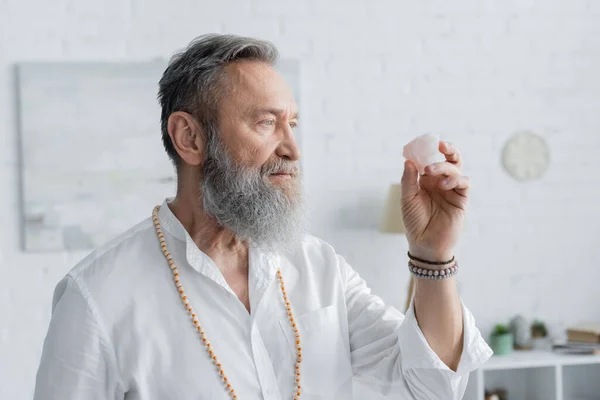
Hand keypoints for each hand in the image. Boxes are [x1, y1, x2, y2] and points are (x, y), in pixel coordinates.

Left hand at [401, 141, 468, 261]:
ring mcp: (451, 190)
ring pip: (456, 169)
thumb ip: (409, 180)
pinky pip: (463, 183)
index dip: (429, 149)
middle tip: (441, 144)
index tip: (424, 142)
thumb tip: (409, 160)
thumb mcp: (407, 199)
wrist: (425, 244)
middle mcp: (440, 182)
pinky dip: (455, 179)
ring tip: (431, 172)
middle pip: (449, 159)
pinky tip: (443, 185)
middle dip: (448, 149)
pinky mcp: (461, 199)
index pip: (430, 159)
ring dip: (445, 166)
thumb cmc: (414, 222)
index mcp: (425, 180)